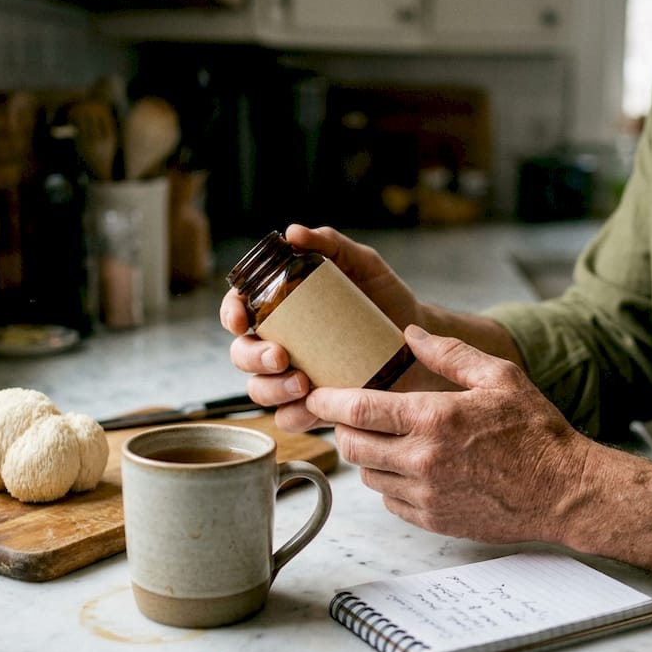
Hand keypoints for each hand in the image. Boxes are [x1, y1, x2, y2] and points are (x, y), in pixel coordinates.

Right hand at [221, 224, 424, 431]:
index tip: (243, 321)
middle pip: (241, 354)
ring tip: (303, 383)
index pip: (239, 308)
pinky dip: (296, 415)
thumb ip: (330, 243)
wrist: (420, 340)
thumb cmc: (384, 297)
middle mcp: (279, 342)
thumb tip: (293, 232)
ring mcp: (293, 376)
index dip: (231, 314)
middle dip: (253, 357)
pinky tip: (314, 406)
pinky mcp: (315, 406)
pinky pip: (290, 418)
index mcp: (280, 308)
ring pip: (259, 390)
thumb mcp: (361, 264)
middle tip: (280, 356)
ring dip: (271, 389)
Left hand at [304, 324, 593, 544]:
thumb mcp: (500, 377)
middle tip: (356, 415)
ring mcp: (426, 495)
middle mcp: (424, 460)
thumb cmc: (537, 432)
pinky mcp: (433, 520)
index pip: (358, 410)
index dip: (328, 402)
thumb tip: (411, 334)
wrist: (565, 492)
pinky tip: (411, 467)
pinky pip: (389, 501)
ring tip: (389, 439)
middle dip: (345, 428)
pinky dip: (390, 483)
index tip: (317, 395)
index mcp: (435, 419)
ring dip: (369, 456)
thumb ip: (451, 353)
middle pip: (353, 445)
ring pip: (368, 475)